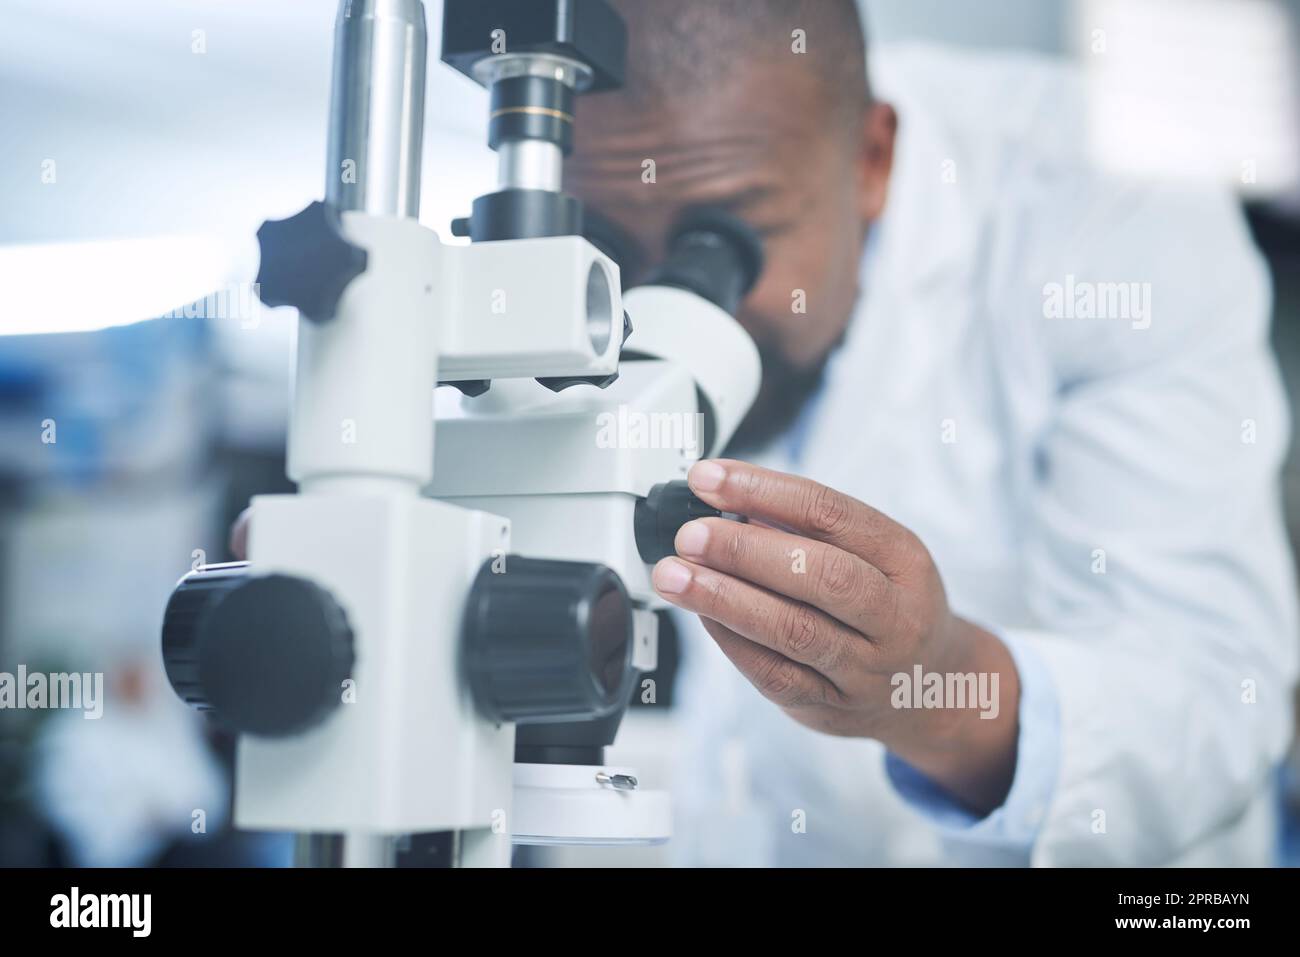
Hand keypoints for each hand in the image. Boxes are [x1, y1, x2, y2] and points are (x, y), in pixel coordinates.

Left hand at [652, 458, 1020, 813]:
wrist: (932, 687)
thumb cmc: (887, 604)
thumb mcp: (874, 554)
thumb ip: (809, 530)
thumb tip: (728, 504)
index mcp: (904, 558)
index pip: (830, 513)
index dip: (763, 492)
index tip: (709, 479)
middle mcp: (895, 615)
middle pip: (819, 575)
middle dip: (743, 550)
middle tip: (690, 535)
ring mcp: (866, 668)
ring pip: (793, 631)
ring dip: (724, 598)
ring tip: (675, 575)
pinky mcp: (832, 707)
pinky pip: (776, 675)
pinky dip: (732, 641)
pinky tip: (703, 616)